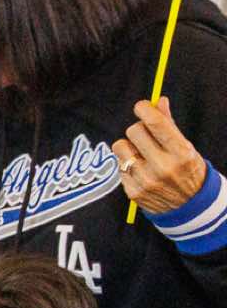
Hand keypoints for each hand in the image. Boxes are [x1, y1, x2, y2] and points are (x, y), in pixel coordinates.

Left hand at [116, 97, 207, 216]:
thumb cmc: (187, 170)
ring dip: (128, 146)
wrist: (190, 207)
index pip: (155, 123)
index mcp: (181, 153)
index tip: (142, 106)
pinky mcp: (132, 192)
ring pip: (120, 146)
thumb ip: (169, 124)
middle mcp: (163, 167)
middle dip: (139, 129)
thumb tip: (158, 100)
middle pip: (133, 130)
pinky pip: (118, 165)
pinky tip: (141, 170)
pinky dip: (127, 164)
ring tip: (141, 153)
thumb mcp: (186, 147)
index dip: (144, 109)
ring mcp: (146, 181)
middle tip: (146, 135)